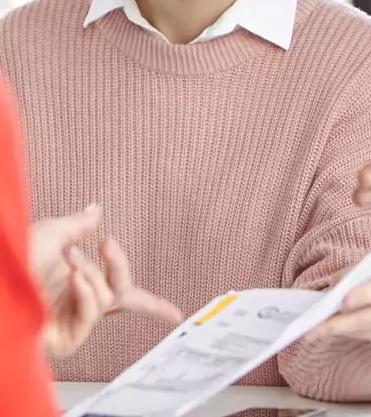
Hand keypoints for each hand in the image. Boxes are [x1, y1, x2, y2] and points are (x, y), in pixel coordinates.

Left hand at [31, 206, 182, 356]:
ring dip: (92, 276)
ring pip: (107, 299)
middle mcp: (77, 302)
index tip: (178, 315)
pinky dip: (86, 294)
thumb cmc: (15, 260)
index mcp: (77, 281)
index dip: (153, 306)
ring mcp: (72, 321)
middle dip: (118, 266)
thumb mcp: (52, 232)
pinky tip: (72, 279)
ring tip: (69, 261)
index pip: (121, 293)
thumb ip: (79, 224)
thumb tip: (95, 209)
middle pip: (122, 294)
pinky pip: (91, 315)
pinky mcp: (65, 339)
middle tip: (107, 245)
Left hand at [307, 258, 370, 345]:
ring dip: (341, 331)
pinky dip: (351, 333)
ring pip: (367, 332)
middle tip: (314, 329)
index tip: (342, 302)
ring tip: (317, 331)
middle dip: (340, 324)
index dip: (363, 296)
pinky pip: (370, 338)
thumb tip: (331, 292)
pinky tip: (338, 330)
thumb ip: (355, 273)